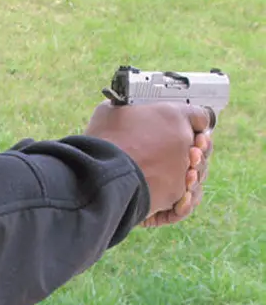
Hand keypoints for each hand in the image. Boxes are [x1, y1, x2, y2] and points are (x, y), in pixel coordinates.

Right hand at [85, 101, 211, 225]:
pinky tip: (162, 188)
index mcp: (174, 116)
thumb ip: (127, 110)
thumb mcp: (110, 111)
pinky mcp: (176, 193)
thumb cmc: (105, 141)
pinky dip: (176, 193)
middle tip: (169, 150)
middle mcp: (186, 141)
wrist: (103, 175)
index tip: (181, 126)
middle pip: (201, 146)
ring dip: (182, 171)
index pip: (199, 116)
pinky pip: (186, 194)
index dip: (191, 122)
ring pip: (196, 172)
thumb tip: (122, 111)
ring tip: (161, 172)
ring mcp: (184, 169)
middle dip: (188, 148)